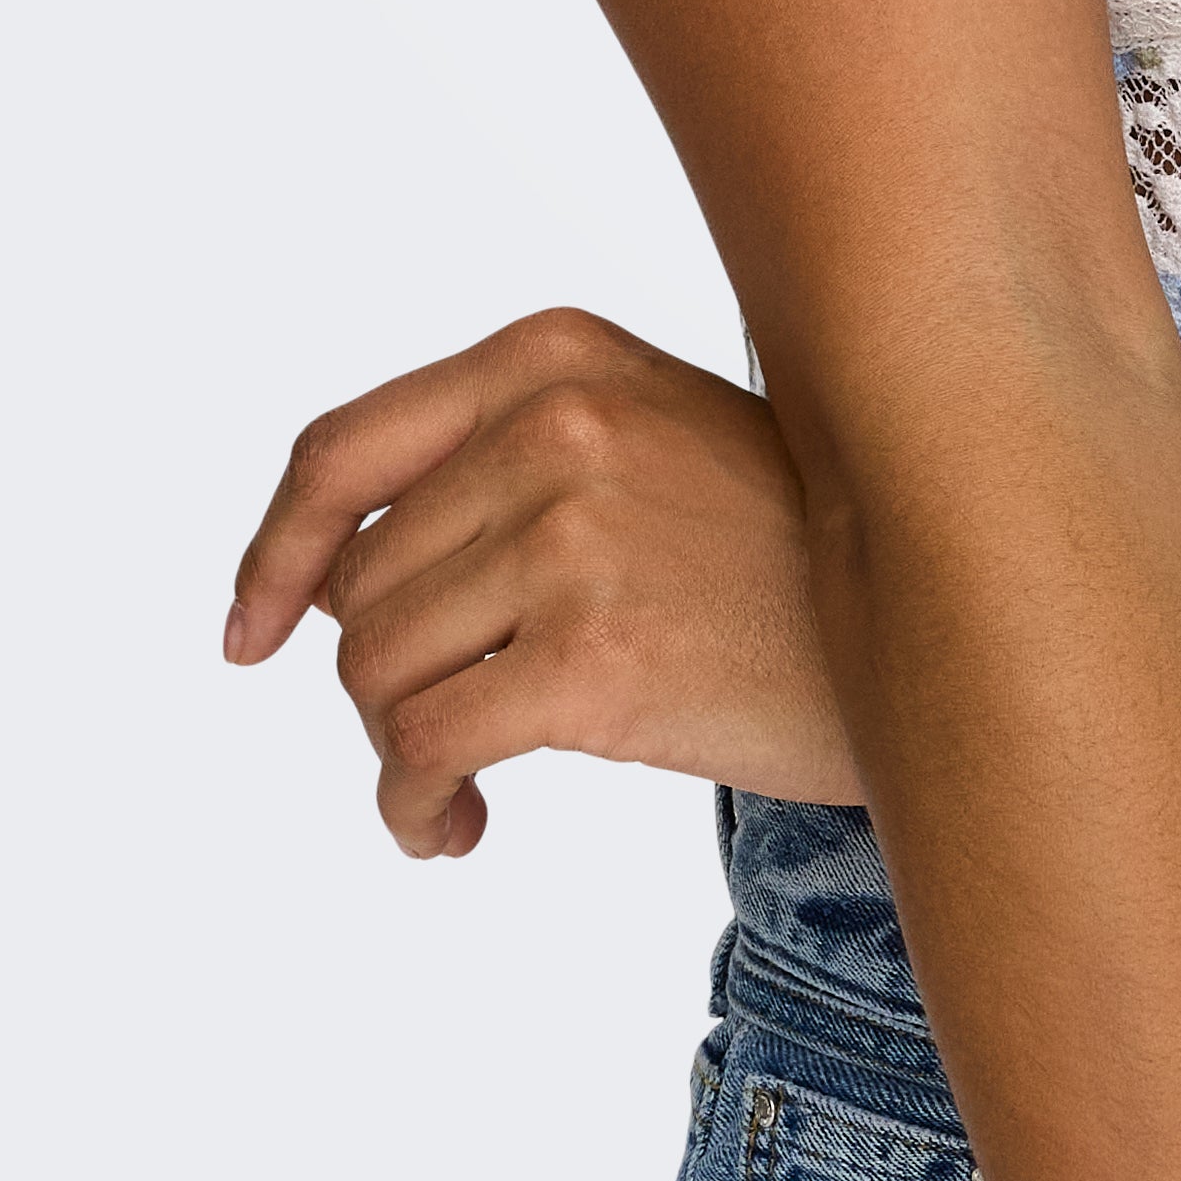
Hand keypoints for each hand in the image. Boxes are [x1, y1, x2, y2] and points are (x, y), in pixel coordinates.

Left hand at [226, 306, 863, 856]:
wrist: (933, 609)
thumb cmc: (774, 541)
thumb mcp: (638, 432)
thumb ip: (490, 462)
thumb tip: (306, 583)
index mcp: (555, 353)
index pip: (342, 450)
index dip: (274, 550)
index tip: (247, 632)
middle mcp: (555, 424)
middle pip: (356, 584)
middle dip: (380, 673)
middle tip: (452, 721)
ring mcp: (574, 536)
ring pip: (373, 669)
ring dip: (398, 748)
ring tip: (458, 784)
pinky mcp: (592, 658)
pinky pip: (421, 750)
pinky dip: (414, 806)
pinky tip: (461, 827)